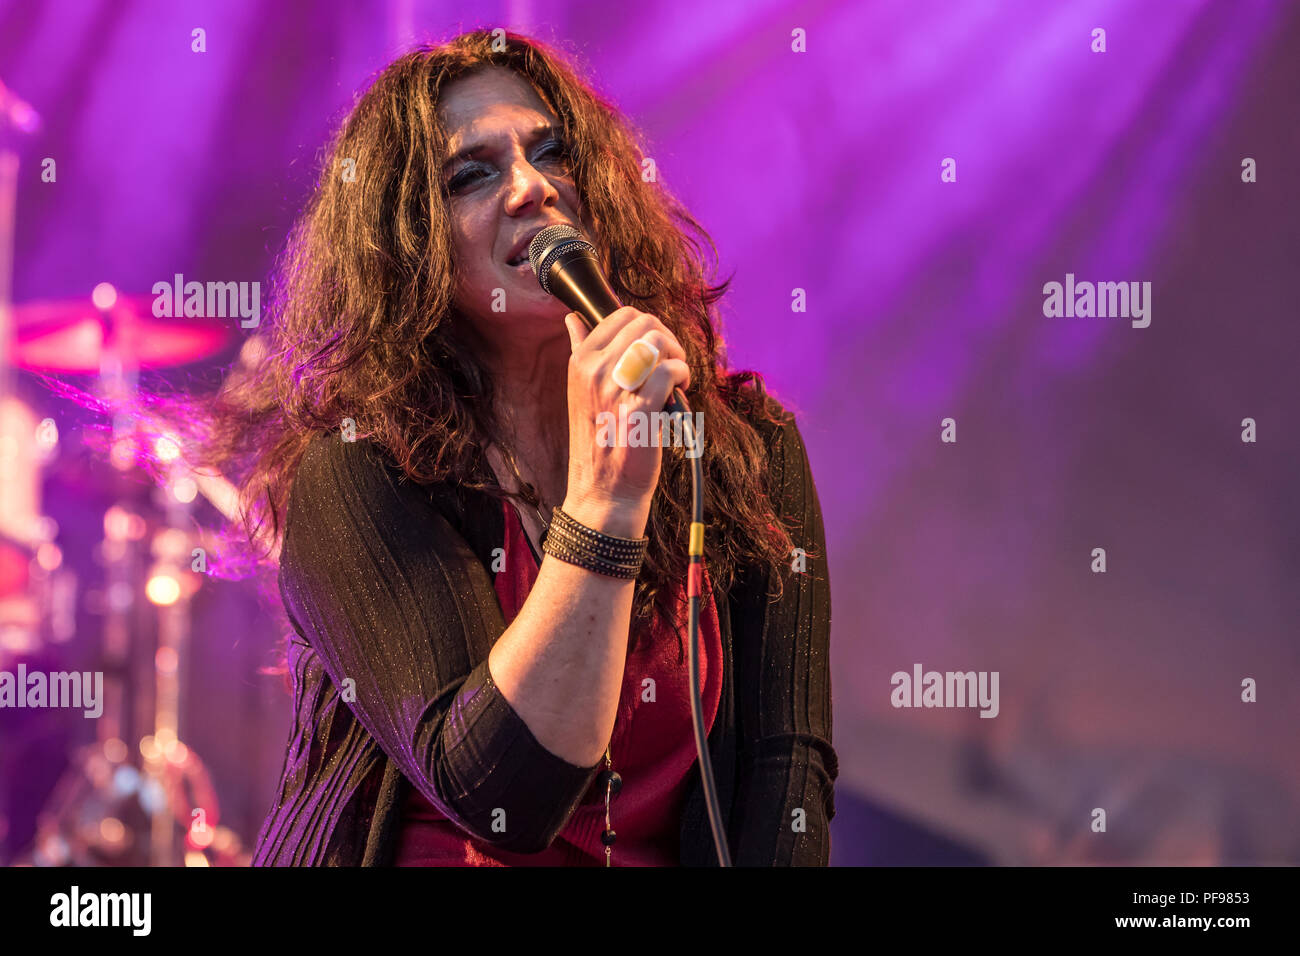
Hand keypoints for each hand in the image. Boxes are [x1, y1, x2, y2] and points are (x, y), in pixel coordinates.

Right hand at [562, 307, 690, 523]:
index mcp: (580, 361)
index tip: (654, 349)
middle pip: (645, 322)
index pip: (621, 314)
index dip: (647, 327)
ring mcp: (617, 388)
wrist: (603, 489)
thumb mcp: (580, 390)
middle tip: (670, 363)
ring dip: (677, 354)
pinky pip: (671, 369)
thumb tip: (573, 319)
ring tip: (676, 377)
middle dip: (666, 338)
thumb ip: (580, 350)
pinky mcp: (641, 408)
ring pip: (659, 340)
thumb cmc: (598, 440)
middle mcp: (595, 370)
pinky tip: (680, 390)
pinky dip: (683, 375)